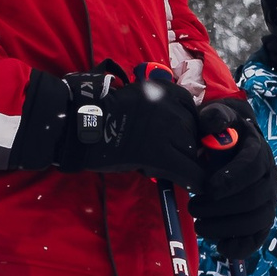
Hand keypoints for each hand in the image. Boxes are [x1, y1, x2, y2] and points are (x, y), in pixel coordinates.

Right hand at [18, 65, 203, 183]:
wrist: (82, 127)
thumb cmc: (102, 113)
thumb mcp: (137, 97)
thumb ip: (158, 107)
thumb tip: (175, 127)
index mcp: (164, 90)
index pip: (190, 107)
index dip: (187, 123)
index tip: (180, 133)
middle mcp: (171, 107)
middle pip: (193, 130)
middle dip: (187, 143)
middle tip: (172, 153)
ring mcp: (168, 131)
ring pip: (192, 150)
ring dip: (186, 159)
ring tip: (173, 166)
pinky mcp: (162, 156)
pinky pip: (189, 171)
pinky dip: (194, 179)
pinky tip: (193, 184)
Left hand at [192, 98, 276, 259]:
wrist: (231, 145)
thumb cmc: (219, 133)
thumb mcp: (216, 119)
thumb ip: (215, 118)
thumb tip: (213, 122)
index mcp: (258, 152)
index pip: (252, 166)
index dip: (232, 179)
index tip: (208, 188)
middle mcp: (269, 177)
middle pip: (255, 198)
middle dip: (222, 207)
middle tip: (193, 208)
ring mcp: (268, 200)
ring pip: (257, 220)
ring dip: (227, 227)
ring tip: (199, 225)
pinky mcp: (262, 219)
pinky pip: (258, 238)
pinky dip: (242, 247)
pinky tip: (221, 247)